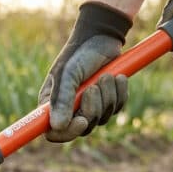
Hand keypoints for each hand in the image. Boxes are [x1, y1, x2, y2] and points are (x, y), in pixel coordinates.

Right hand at [39, 3, 131, 142]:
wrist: (102, 38)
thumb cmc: (79, 54)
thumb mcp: (67, 73)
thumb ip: (61, 99)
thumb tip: (56, 126)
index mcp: (52, 105)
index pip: (54, 133)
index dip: (67, 133)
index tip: (80, 120)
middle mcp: (69, 110)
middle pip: (82, 129)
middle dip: (92, 108)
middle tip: (94, 87)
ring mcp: (90, 108)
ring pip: (102, 119)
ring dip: (107, 97)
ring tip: (105, 76)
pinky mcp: (108, 102)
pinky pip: (117, 109)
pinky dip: (120, 93)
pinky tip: (117, 78)